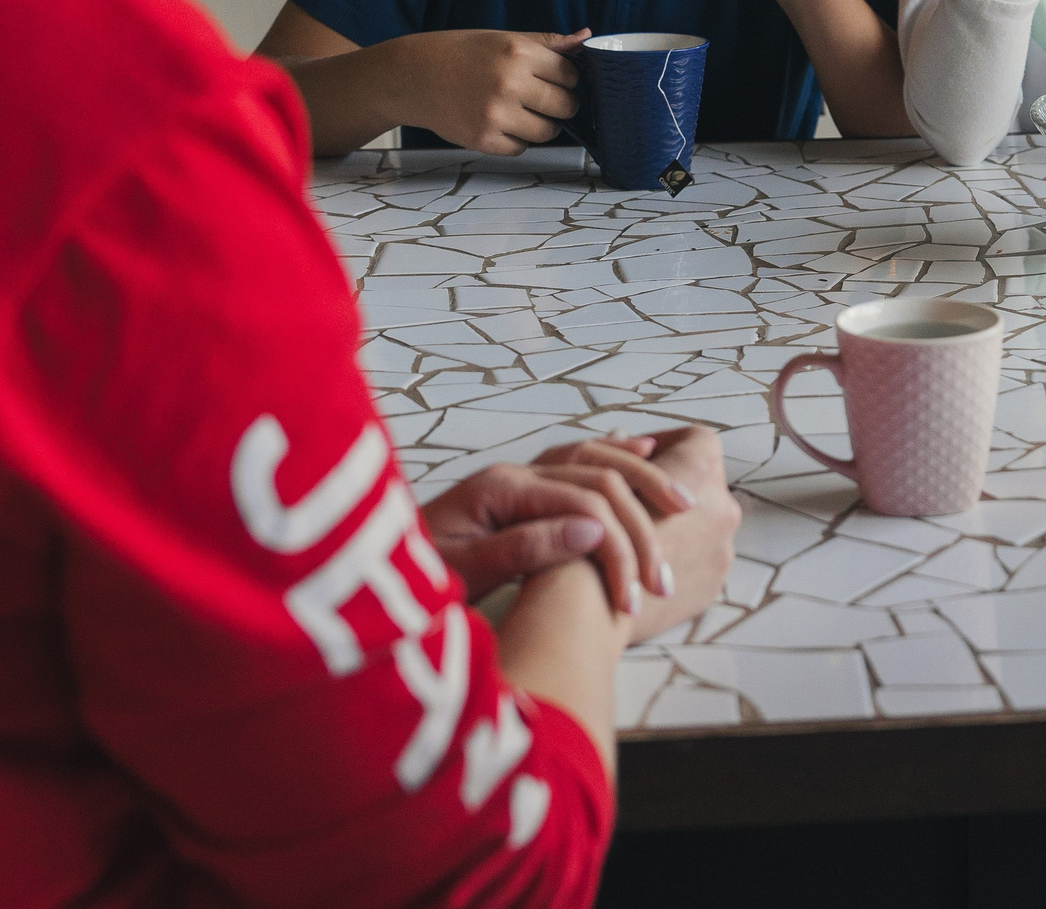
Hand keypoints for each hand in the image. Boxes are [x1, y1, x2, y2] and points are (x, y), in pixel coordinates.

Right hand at [389, 28, 587, 155]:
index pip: (571, 74)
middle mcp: (509, 83)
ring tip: (522, 111)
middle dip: (561, 104)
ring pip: (547, 131)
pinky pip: (521, 148)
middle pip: (566, 106)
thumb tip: (586, 37)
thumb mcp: (503, 38)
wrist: (412, 76)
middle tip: (543, 98)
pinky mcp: (484, 140)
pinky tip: (501, 122)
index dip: (566, 78)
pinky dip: (517, 139)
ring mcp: (496, 115)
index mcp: (518, 53)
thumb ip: (546, 43)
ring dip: (542, 125)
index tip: (555, 79)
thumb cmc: (460, 53)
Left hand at [421, 439, 681, 610]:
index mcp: (500, 490)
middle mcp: (512, 473)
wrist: (365, 573)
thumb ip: (526, 548)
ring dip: (641, 482)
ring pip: (595, 459)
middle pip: (599, 478)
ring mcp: (516, 475)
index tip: (634, 594)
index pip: (584, 506)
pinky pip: (577, 458)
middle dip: (641, 525)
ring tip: (680, 505)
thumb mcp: (461, 572)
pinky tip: (641, 450)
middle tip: (664, 575)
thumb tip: (594, 530)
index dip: (617, 549)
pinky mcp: (517, 487)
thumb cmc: (407, 579)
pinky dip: (614, 453)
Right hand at [535, 426, 741, 643]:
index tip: (644, 457)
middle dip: (672, 489)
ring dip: (676, 528)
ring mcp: (722, 552)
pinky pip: (699, 561)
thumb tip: (622, 435)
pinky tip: (640, 565)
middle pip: (703, 486)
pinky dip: (677, 559)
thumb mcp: (596, 481)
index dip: (670, 443)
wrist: (588, 607)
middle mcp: (724, 510)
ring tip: (632, 538)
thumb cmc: (588, 537)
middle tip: (634, 499)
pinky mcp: (711, 587)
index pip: (700, 441)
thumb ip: (620, 454)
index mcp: (703, 473)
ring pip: (703, 525)